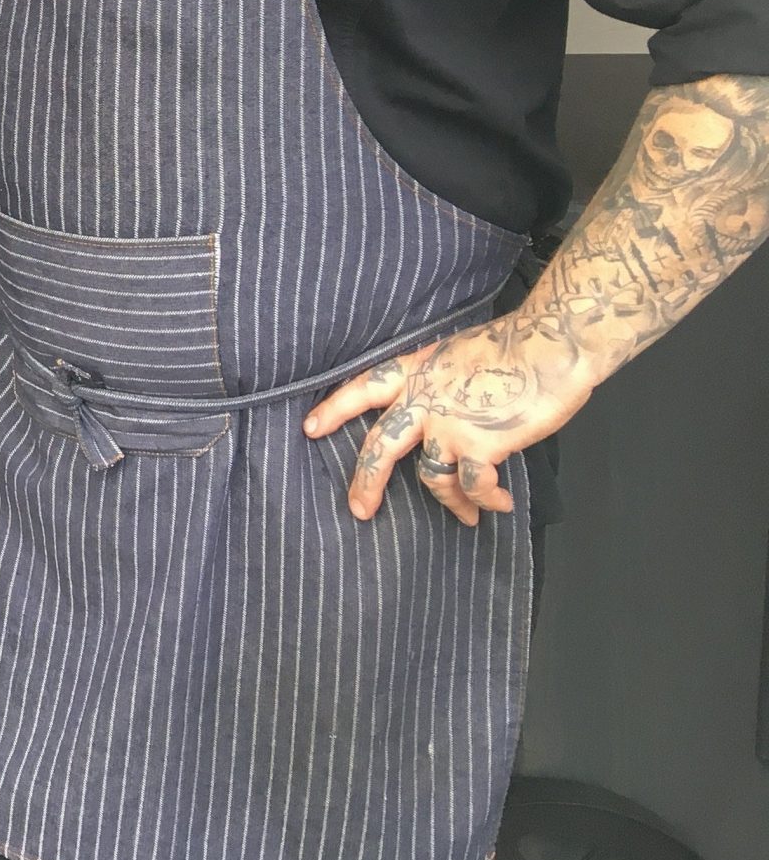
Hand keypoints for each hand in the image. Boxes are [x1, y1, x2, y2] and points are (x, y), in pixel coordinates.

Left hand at [304, 319, 592, 526]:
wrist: (549, 344)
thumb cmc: (512, 345)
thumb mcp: (455, 354)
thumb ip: (437, 383)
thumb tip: (438, 411)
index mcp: (414, 371)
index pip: (362, 388)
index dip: (334, 408)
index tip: (309, 428)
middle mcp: (423, 399)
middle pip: (381, 445)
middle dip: (366, 480)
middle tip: (359, 509)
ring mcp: (448, 423)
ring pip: (430, 475)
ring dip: (450, 500)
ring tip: (467, 514)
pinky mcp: (480, 443)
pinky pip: (472, 485)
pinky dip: (485, 499)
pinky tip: (499, 503)